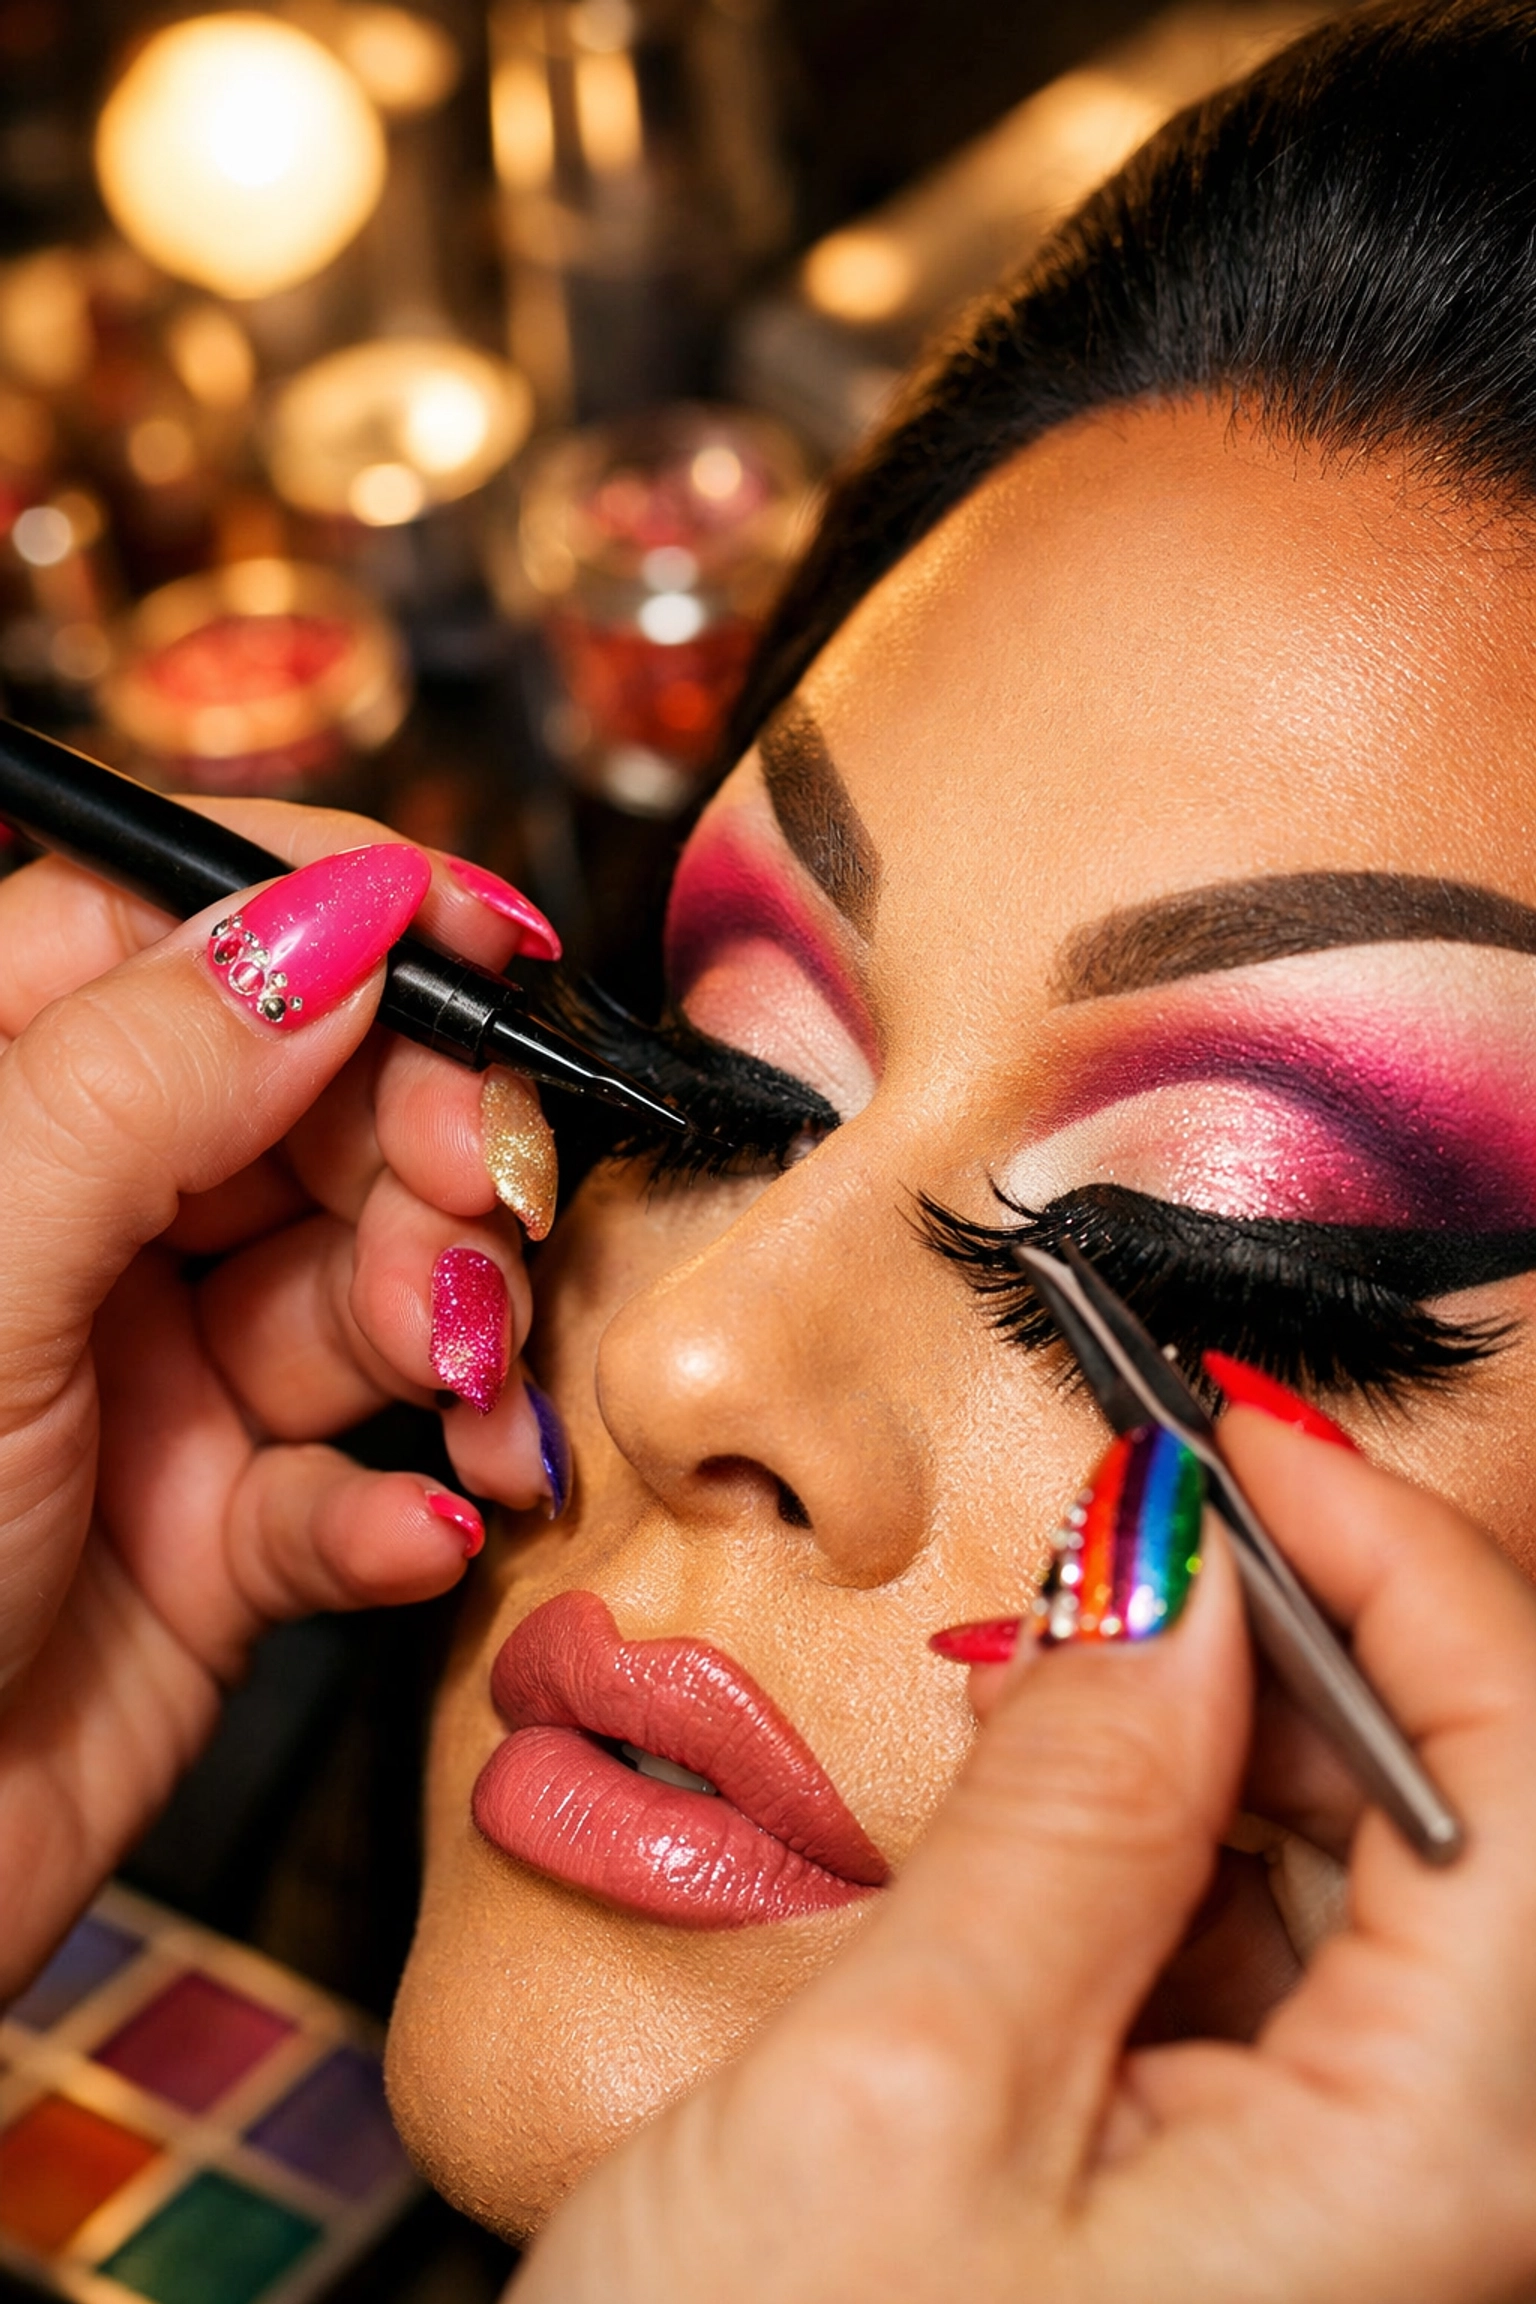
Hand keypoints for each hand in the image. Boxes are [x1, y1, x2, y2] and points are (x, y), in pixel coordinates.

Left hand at [0, 800, 553, 1992]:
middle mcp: (73, 1230)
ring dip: (444, 1325)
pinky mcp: (218, 1530)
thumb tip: (330, 912)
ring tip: (458, 1385)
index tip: (489, 946)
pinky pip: (356, 1478)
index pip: (179, 935)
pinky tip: (406, 1536)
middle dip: (424, 1149)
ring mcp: (152, 1377)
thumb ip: (144, 1086)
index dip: (348, 919)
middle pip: (313, 1104)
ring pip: (366, 1282)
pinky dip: (402, 1507)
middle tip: (480, 1208)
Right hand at [515, 1413, 1535, 2302]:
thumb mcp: (895, 2085)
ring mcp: (1360, 2220)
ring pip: (1376, 1892)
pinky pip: (1284, 1978)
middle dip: (1301, 1648)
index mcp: (1429, 2189)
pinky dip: (1174, 1858)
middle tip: (1117, 1547)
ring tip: (1050, 1689)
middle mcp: (1442, 2209)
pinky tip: (1046, 1822)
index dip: (1406, 1569)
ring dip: (1225, 1746)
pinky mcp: (1266, 2218)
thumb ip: (1068, 1806)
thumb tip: (1171, 1568)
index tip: (1240, 1444)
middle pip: (1475, 1829)